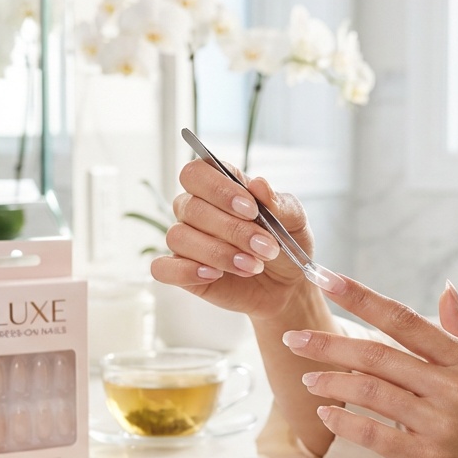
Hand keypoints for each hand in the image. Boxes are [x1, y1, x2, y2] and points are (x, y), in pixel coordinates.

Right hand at [150, 158, 317, 319]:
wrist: (287, 285)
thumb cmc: (286, 244)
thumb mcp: (294, 221)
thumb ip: (279, 203)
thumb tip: (259, 184)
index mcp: (220, 187)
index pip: (197, 172)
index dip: (219, 188)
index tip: (251, 209)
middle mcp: (196, 209)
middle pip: (191, 207)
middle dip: (232, 229)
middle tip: (266, 247)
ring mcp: (186, 240)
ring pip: (178, 237)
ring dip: (218, 253)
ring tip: (253, 266)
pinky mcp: (181, 270)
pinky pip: (163, 268)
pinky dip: (186, 271)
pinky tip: (215, 275)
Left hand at [284, 275, 457, 457]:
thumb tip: (446, 292)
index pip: (405, 319)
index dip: (361, 297)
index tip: (327, 278)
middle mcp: (455, 388)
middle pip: (377, 353)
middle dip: (329, 342)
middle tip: (296, 337)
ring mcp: (441, 424)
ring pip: (371, 390)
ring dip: (332, 382)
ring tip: (308, 378)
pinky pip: (375, 433)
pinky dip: (346, 423)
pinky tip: (329, 417)